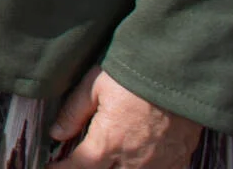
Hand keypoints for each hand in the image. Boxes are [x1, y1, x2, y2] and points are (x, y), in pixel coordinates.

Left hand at [50, 68, 203, 168]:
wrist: (181, 73)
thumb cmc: (135, 75)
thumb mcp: (95, 85)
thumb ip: (74, 112)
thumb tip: (56, 133)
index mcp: (109, 142)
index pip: (78, 167)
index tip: (50, 167)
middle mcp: (132, 160)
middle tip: (79, 161)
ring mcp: (158, 165)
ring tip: (105, 160)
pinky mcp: (178, 161)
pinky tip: (135, 162)